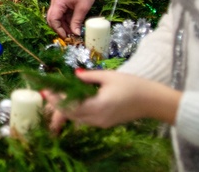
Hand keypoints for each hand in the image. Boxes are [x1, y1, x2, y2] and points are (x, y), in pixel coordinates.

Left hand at [44, 70, 179, 128]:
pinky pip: (85, 120)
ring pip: (77, 119)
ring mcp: (102, 123)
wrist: (153, 101)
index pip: (70, 106)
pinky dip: (76, 112)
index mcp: (98, 106)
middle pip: (70, 115)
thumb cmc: (133, 85)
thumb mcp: (109, 77)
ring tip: (55, 97)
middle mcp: (98, 118)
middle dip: (57, 105)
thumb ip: (89, 77)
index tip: (45, 91)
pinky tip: (71, 102)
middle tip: (47, 94)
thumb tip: (74, 74)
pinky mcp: (105, 124)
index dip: (55, 100)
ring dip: (65, 109)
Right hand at [47, 0, 116, 36]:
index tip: (67, 37)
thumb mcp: (83, 8)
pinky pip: (61, 12)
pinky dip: (66, 19)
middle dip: (59, 28)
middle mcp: (55, 1)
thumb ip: (77, 21)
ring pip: (56, 16)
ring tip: (73, 31)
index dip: (58, 29)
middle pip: (51, 18)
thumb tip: (75, 33)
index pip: (53, 19)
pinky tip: (73, 24)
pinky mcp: (62, 0)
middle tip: (69, 36)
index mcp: (58, 1)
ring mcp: (58, 0)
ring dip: (63, 24)